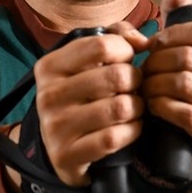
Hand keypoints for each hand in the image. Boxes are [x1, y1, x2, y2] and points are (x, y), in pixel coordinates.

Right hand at [27, 24, 147, 186]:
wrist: (57, 148)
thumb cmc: (80, 97)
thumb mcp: (86, 63)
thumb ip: (115, 38)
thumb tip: (142, 41)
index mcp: (50, 66)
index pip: (101, 45)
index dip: (125, 51)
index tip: (126, 61)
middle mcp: (49, 95)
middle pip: (116, 76)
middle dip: (136, 81)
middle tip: (134, 88)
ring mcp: (56, 127)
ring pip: (120, 107)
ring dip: (137, 107)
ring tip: (133, 107)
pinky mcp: (68, 155)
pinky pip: (115, 137)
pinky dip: (132, 131)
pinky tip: (130, 128)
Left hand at [140, 0, 191, 167]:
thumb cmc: (188, 92)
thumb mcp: (185, 53)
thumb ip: (180, 21)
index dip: (171, 34)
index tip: (154, 45)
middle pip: (189, 56)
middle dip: (157, 61)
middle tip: (142, 70)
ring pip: (184, 83)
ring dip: (155, 84)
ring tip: (145, 88)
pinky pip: (184, 112)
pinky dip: (161, 106)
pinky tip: (153, 106)